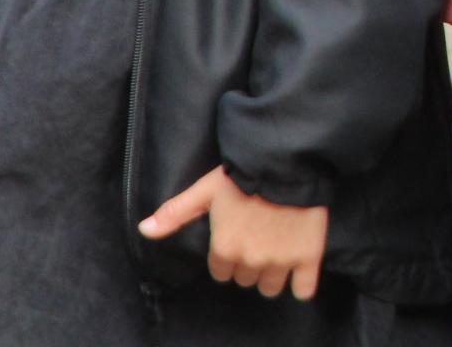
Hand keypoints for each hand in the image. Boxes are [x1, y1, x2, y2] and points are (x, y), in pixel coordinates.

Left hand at [140, 165, 330, 300]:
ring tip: (277, 252)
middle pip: (245, 279)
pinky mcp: (307, 256)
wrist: (288, 163)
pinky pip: (303, 288)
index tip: (237, 239)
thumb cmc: (243, 175)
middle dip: (249, 264)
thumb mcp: (205, 190)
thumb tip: (144, 229)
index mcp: (224, 248)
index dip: (228, 256)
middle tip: (258, 240)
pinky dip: (301, 285)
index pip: (221, 272)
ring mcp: (280, 260)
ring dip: (271, 274)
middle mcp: (250, 260)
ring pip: (269, 286)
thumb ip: (175, 213)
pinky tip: (298, 275)